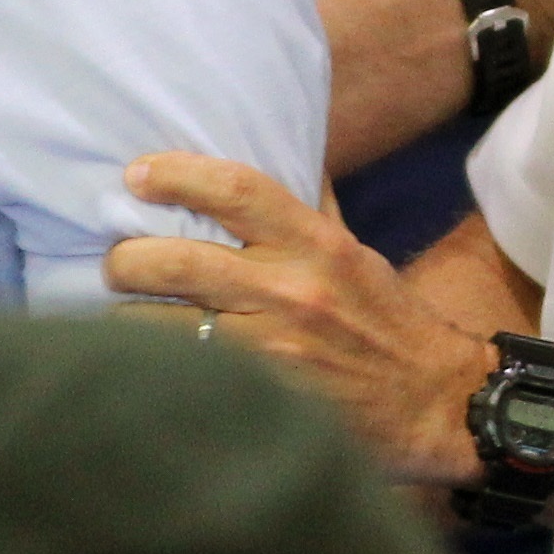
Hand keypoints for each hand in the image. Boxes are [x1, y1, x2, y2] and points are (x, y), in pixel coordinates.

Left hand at [108, 157, 487, 481]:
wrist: (438, 402)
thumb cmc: (388, 320)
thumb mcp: (355, 252)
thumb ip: (309, 208)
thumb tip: (273, 151)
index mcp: (318, 243)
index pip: (236, 190)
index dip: (177, 175)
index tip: (135, 175)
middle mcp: (294, 290)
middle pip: (181, 261)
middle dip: (126, 259)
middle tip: (114, 262)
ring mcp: (276, 352)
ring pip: (167, 328)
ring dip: (127, 322)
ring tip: (117, 320)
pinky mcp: (266, 402)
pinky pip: (187, 379)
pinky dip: (154, 371)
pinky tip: (138, 367)